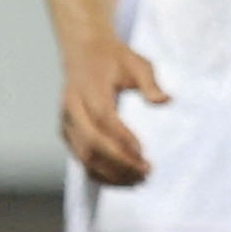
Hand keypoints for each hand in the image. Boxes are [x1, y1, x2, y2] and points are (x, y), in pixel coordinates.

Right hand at [58, 39, 164, 186]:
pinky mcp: (66, 132)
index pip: (103, 119)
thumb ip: (150, 83)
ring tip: (137, 180)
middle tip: (145, 172)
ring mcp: (66, 122)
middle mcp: (72, 107)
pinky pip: (80, 158)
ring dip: (110, 172)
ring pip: (83, 155)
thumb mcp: (137, 63)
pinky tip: (121, 178)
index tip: (143, 153)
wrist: (83, 51)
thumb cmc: (113, 58)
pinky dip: (99, 172)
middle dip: (118, 162)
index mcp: (88, 89)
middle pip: (90, 143)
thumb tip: (164, 101)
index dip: (122, 138)